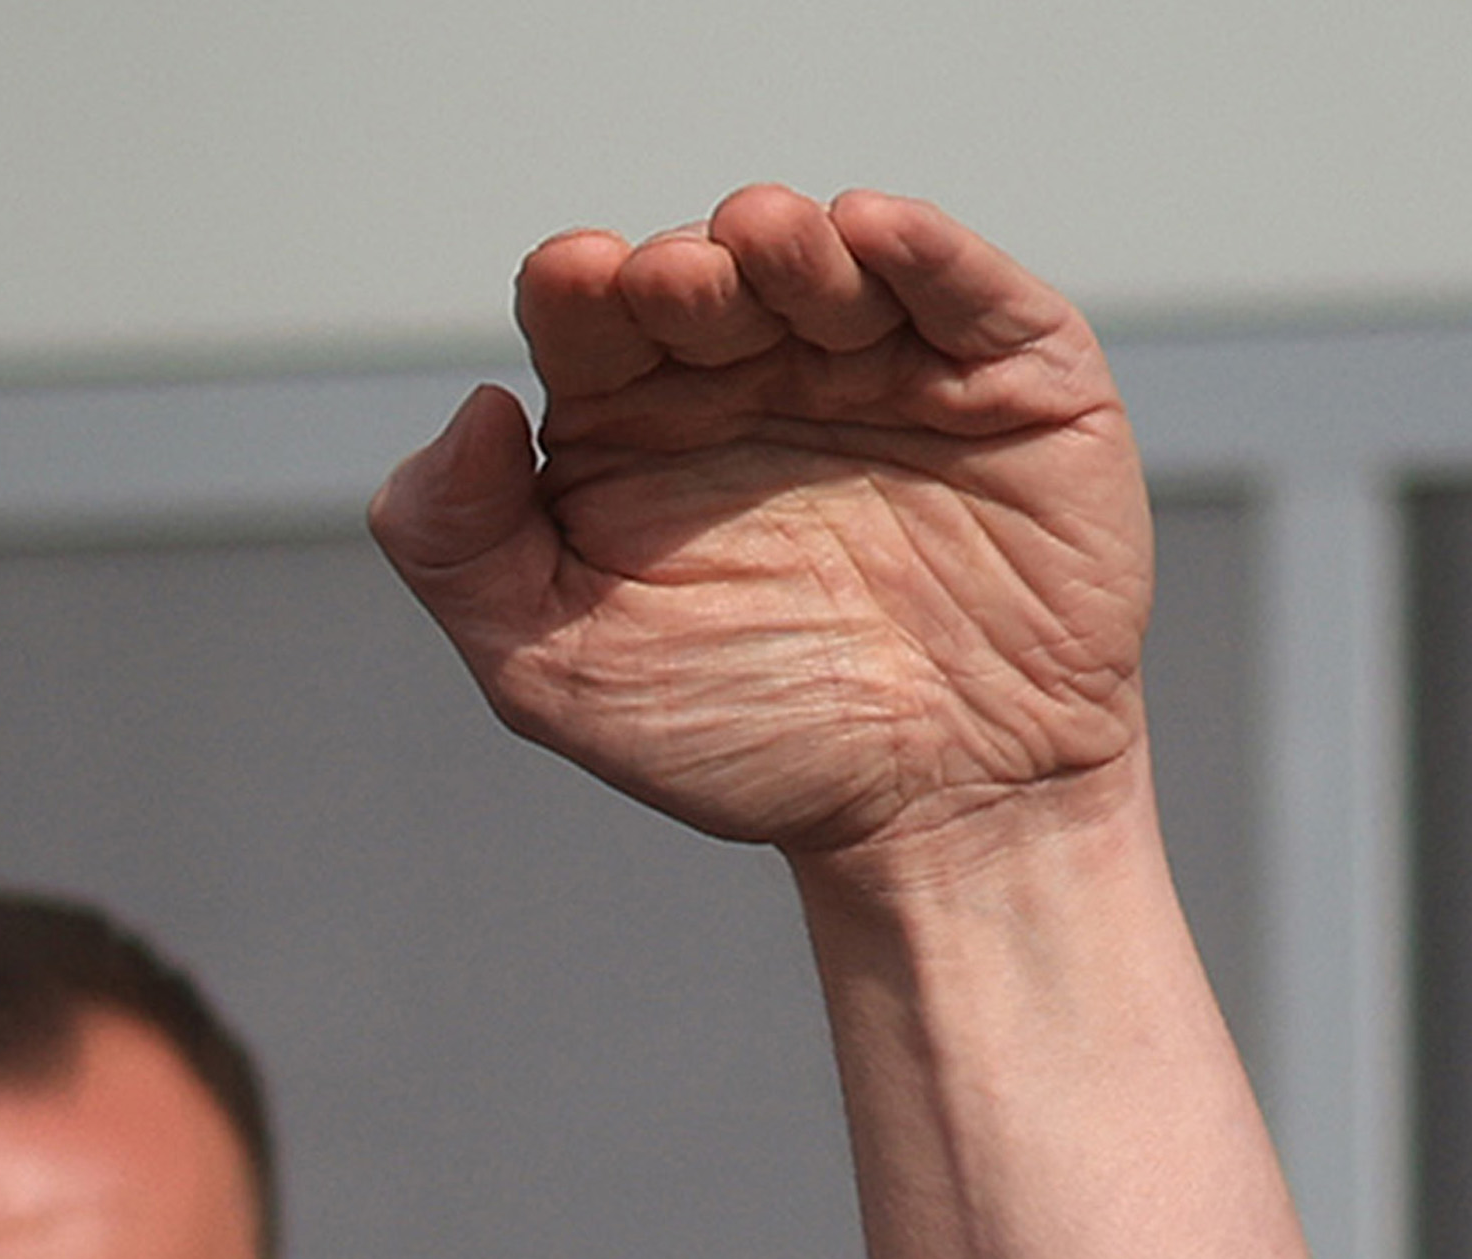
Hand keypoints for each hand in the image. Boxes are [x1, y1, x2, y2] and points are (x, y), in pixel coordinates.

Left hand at [371, 187, 1150, 861]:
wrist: (938, 811)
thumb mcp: (556, 670)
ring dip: (790, 245)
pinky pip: (967, 291)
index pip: (588, 320)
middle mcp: (750, 377)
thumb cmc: (742, 738)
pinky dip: (923, 252)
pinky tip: (871, 233)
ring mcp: (880, 366)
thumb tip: (468, 410)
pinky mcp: (1008, 378)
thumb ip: (463, 549)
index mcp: (633, 427)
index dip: (576, 286)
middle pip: (703, 278)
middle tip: (674, 282)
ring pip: (828, 265)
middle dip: (685, 269)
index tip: (575, 281)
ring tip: (761, 244)